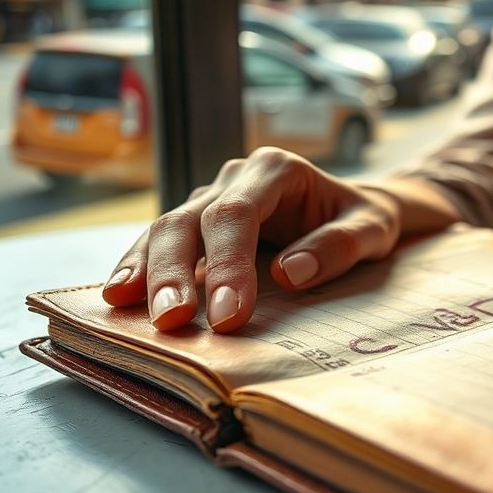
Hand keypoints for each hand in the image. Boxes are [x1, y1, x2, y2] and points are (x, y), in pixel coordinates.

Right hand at [102, 147, 401, 332]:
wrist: (355, 208)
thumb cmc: (364, 219)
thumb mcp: (374, 229)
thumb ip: (339, 246)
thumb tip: (288, 274)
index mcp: (276, 169)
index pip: (238, 215)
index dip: (227, 264)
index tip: (227, 315)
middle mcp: (236, 178)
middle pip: (191, 219)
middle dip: (175, 271)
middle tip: (172, 322)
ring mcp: (211, 199)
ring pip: (166, 228)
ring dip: (146, 271)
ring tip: (128, 309)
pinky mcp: (199, 225)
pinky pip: (160, 243)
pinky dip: (139, 268)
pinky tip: (119, 297)